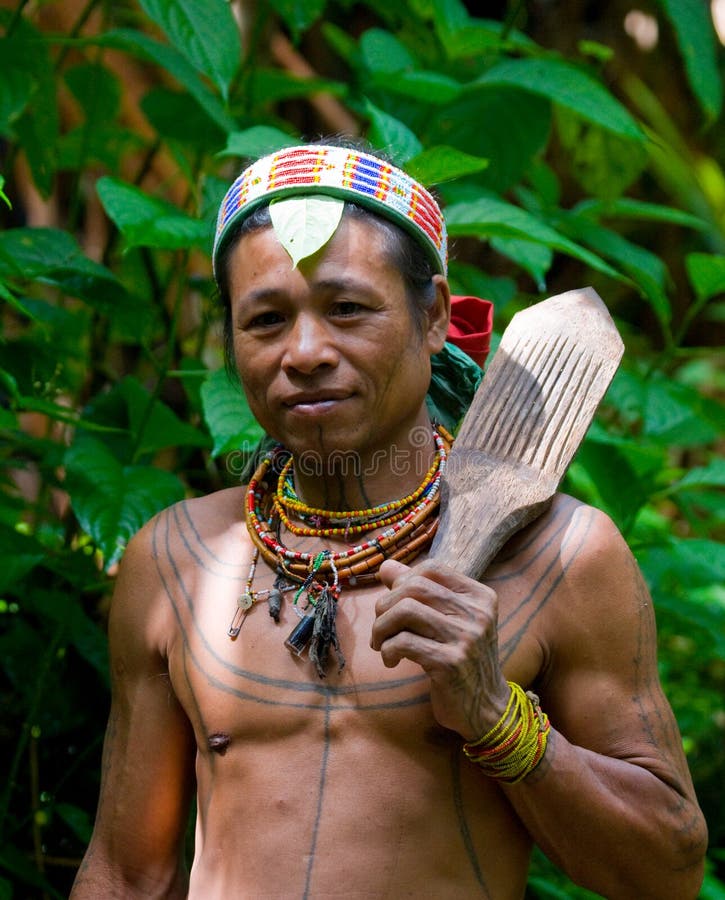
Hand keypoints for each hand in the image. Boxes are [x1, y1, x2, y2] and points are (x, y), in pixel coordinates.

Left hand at [371, 558, 510, 739]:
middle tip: (381, 627)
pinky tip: (391, 660)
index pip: (432, 569)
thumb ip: (420, 592)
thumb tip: (386, 566)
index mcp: (480, 597)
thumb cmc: (462, 660)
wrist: (487, 709)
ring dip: (382, 627)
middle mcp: (478, 614)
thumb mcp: (448, 621)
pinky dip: (388, 649)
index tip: (395, 604)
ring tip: (381, 644)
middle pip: (415, 588)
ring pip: (405, 610)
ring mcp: (467, 638)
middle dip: (386, 605)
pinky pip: (403, 642)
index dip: (404, 581)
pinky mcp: (451, 663)